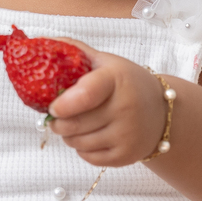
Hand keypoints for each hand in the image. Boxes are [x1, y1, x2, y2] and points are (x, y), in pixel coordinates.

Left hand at [46, 39, 167, 166]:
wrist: (163, 112)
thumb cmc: (127, 83)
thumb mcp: (107, 62)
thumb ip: (75, 52)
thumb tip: (39, 42)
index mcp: (117, 79)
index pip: (85, 95)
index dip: (62, 104)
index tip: (52, 107)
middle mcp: (125, 108)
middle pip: (74, 125)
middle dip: (57, 122)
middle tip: (57, 116)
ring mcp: (127, 135)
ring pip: (78, 143)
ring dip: (68, 136)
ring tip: (74, 125)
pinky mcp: (126, 156)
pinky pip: (88, 157)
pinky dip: (82, 148)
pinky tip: (90, 136)